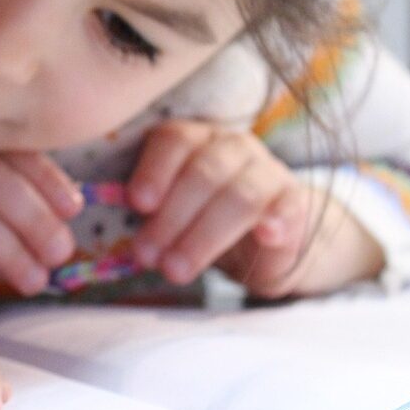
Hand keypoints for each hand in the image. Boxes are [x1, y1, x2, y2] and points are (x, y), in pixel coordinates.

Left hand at [126, 120, 381, 297]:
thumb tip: (114, 213)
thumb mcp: (171, 212)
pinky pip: (288, 207)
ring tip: (177, 270)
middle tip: (148, 256)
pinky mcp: (294, 201)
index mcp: (195, 139)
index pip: (174, 140)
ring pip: (239, 195)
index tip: (137, 204)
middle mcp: (232, 146)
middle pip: (203, 173)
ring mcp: (268, 171)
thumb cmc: (202, 219)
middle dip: (172, 217)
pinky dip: (276, 221)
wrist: (263, 239)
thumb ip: (147, 211)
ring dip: (204, 236)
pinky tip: (265, 236)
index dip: (154, 170)